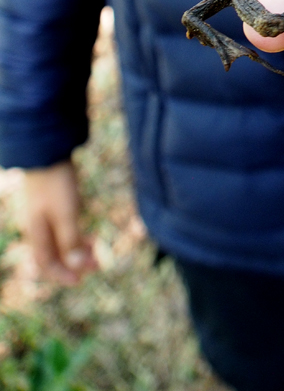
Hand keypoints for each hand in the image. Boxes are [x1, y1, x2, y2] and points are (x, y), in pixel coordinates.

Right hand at [23, 159, 96, 285]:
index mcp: (37, 232)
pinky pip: (63, 228)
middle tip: (97, 266)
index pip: (46, 263)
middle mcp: (39, 226)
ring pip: (61, 241)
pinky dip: (75, 235)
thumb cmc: (55, 184)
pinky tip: (87, 234)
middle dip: (74, 263)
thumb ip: (70, 240)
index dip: (62, 274)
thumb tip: (77, 266)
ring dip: (77, 249)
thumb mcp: (65, 213)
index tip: (80, 280)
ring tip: (95, 249)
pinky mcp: (54, 204)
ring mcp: (45, 215)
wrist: (47, 153)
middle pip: (55, 253)